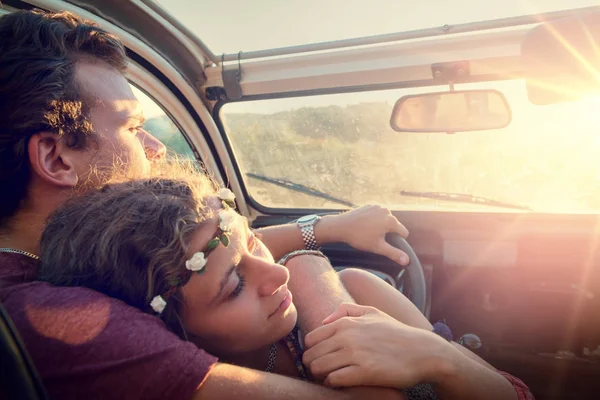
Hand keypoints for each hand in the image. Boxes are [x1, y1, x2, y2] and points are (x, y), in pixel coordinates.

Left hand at [303, 303, 453, 388]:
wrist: (422, 352)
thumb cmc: (396, 333)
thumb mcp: (373, 312)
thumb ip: (346, 310)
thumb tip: (324, 320)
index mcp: (346, 322)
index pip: (310, 339)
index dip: (312, 351)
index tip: (320, 358)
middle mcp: (347, 336)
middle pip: (311, 355)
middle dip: (313, 365)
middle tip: (323, 371)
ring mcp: (355, 354)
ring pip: (318, 368)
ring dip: (321, 376)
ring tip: (331, 377)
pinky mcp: (364, 372)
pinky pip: (334, 379)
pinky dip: (333, 383)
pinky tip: (342, 383)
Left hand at [319, 205, 409, 264]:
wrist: (341, 226)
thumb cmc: (359, 237)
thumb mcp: (378, 247)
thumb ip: (394, 253)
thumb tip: (407, 260)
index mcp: (391, 220)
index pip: (404, 233)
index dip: (397, 241)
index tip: (385, 244)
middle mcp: (386, 211)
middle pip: (395, 225)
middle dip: (388, 233)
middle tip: (374, 238)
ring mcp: (378, 206)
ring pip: (386, 219)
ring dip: (381, 226)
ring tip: (369, 232)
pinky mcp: (370, 205)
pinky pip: (378, 214)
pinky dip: (375, 220)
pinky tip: (365, 225)